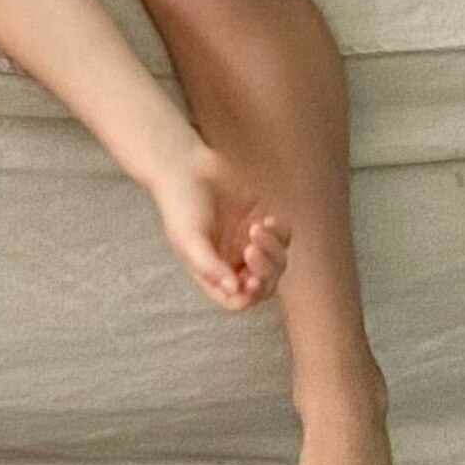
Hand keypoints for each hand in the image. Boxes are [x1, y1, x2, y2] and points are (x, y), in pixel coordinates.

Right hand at [149, 140, 289, 312]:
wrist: (186, 164)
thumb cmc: (180, 204)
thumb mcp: (187, 238)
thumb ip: (208, 266)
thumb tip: (233, 289)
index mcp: (214, 273)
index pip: (236, 300)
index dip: (247, 296)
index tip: (249, 279)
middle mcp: (234, 262)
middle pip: (263, 286)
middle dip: (263, 273)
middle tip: (251, 250)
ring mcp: (251, 242)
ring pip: (277, 264)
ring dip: (272, 250)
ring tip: (255, 227)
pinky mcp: (263, 221)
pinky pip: (284, 238)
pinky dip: (280, 232)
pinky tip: (265, 218)